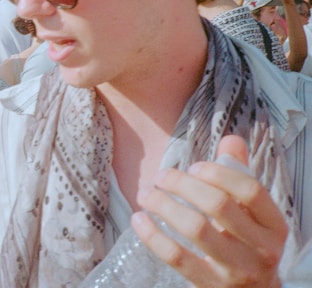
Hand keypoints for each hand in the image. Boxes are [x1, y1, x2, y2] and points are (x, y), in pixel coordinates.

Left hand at [133, 135, 285, 286]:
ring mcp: (238, 270)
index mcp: (274, 225)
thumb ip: (240, 175)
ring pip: (196, 228)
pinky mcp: (211, 286)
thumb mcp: (250, 213)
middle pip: (218, 204)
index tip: (193, 167)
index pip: (250, 189)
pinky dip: (153, 235)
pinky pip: (177, 257)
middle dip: (182, 184)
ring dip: (163, 205)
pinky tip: (139, 220)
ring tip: (145, 194)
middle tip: (161, 176)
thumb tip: (230, 139)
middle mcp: (262, 249)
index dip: (217, 172)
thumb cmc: (246, 244)